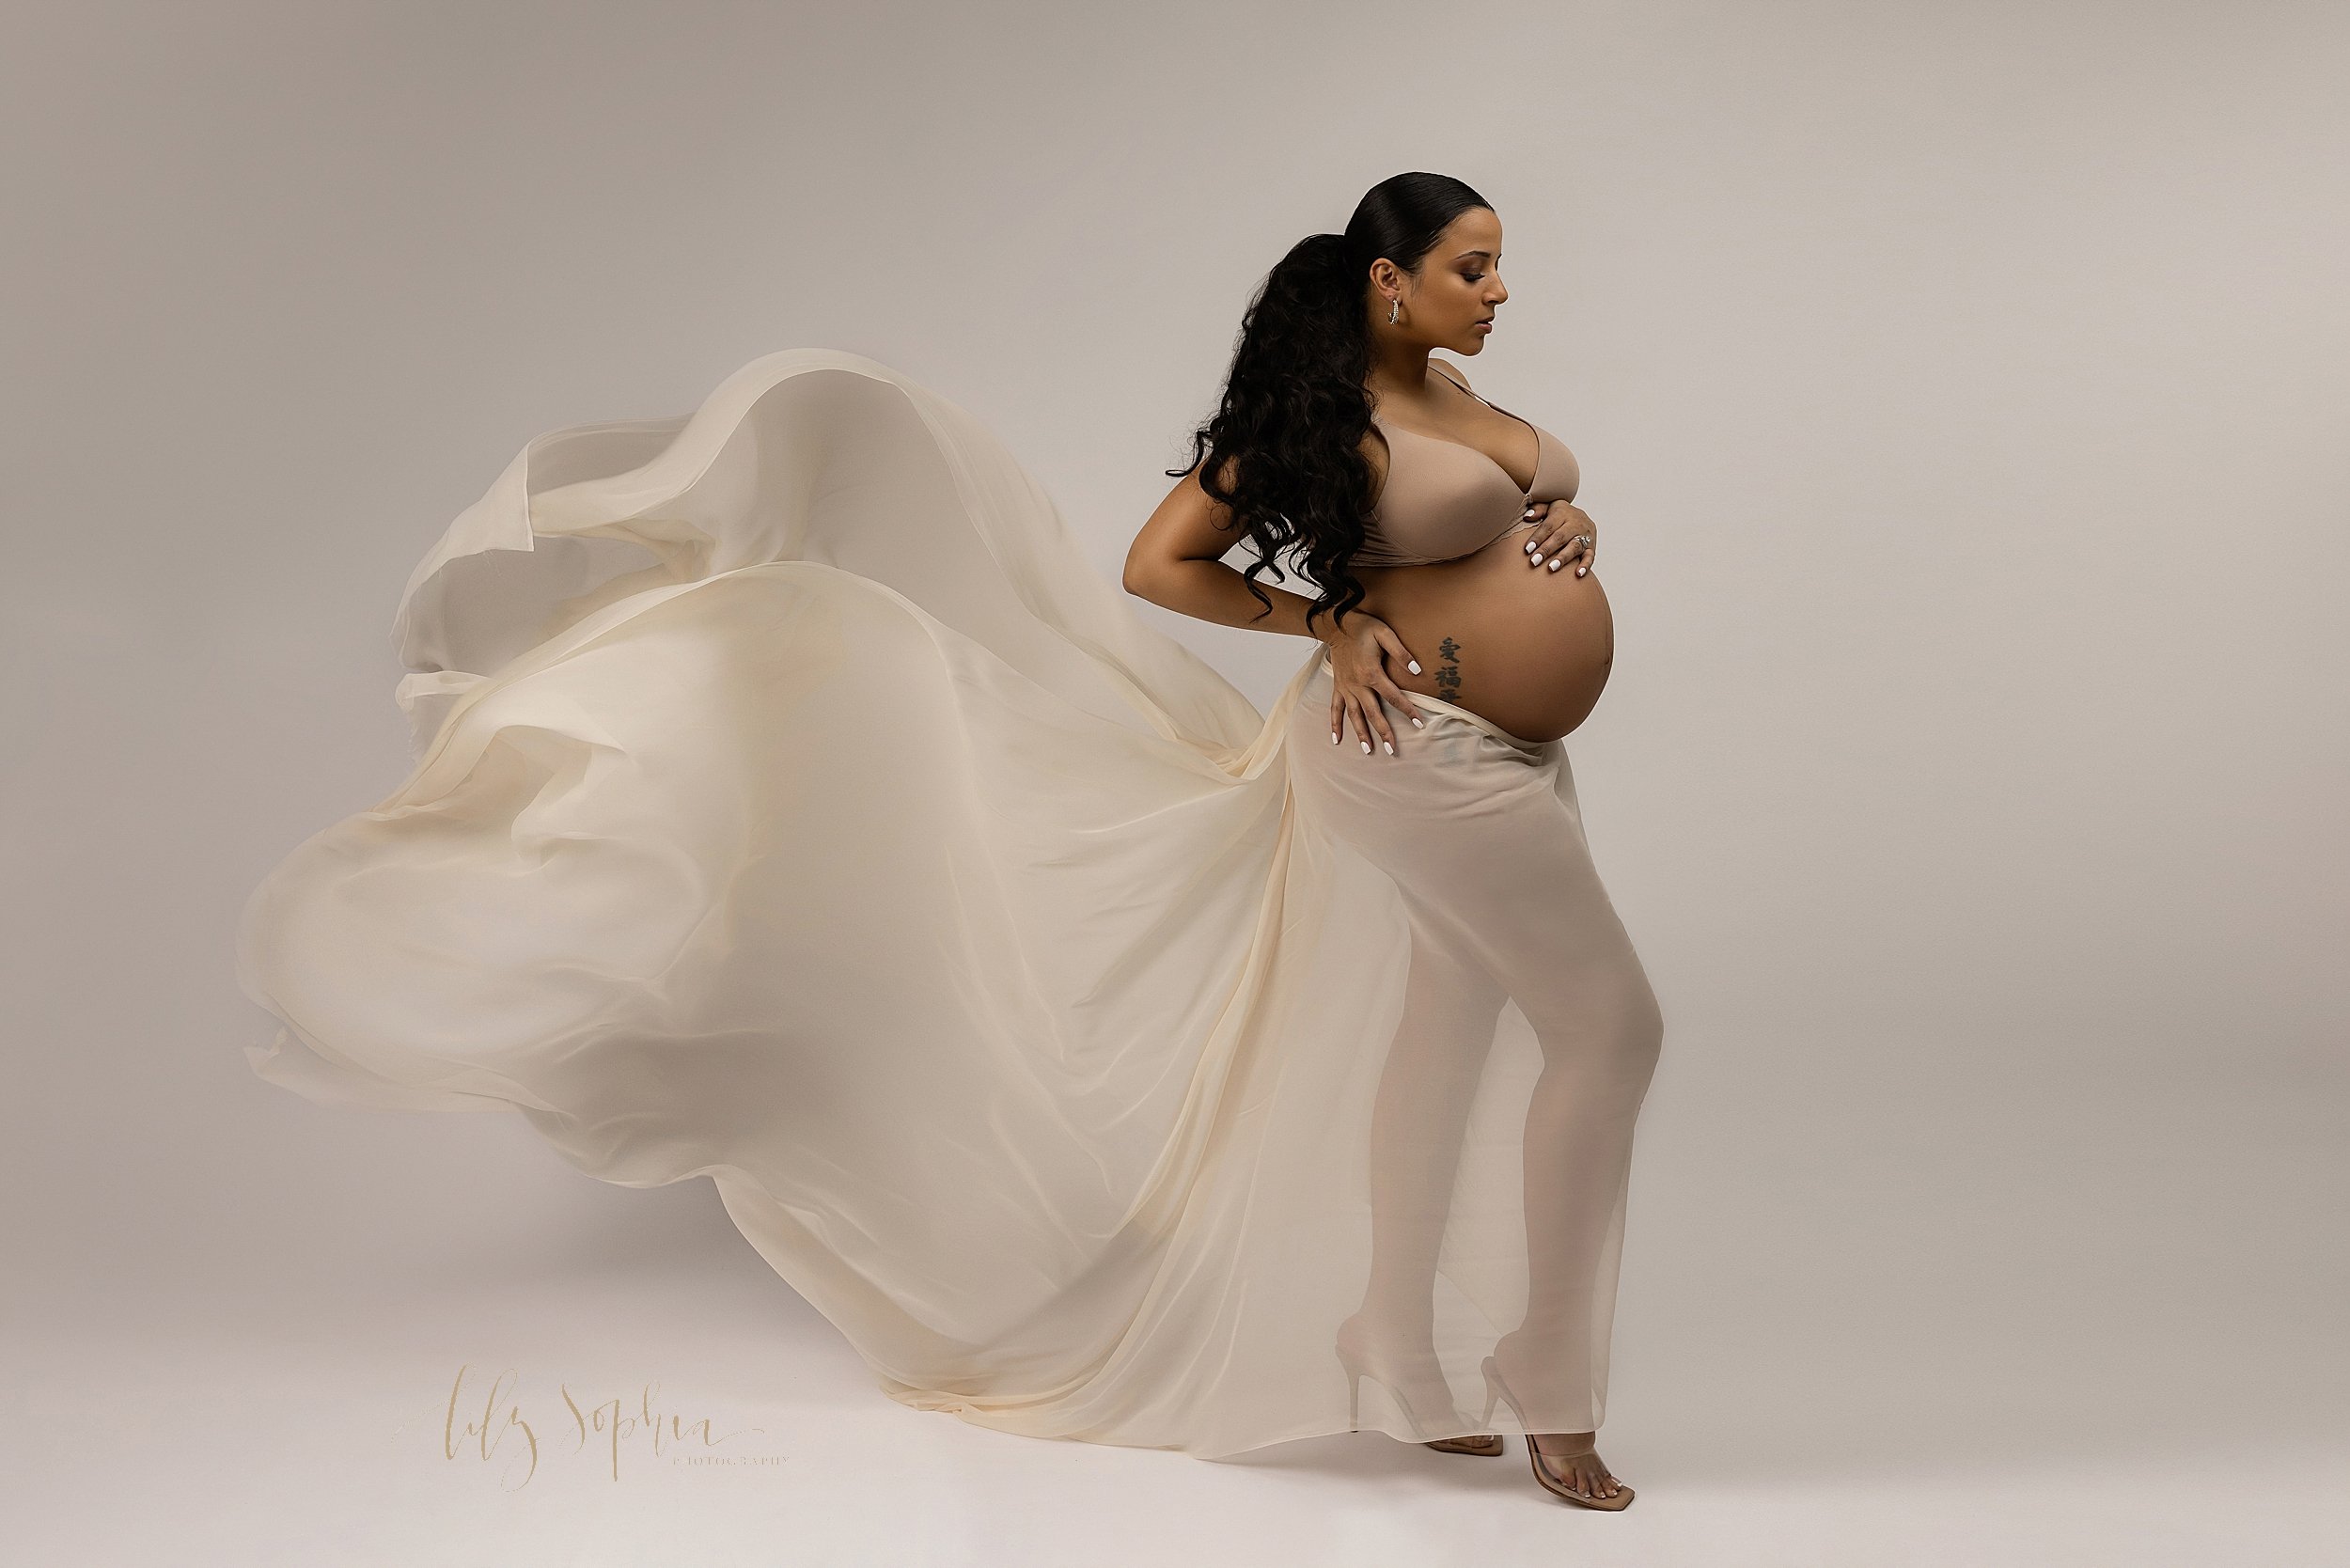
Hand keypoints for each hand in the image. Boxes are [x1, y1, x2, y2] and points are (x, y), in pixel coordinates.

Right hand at [1322, 612, 1423, 756]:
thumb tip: (1417, 671)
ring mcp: (1346, 688)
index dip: (1408, 710)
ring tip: (1368, 751)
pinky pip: (1335, 708)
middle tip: (1393, 750)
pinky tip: (1336, 740)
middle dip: (1384, 732)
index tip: (1419, 724)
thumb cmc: (1363, 627)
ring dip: (1361, 734)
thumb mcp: (1385, 634)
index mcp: (1372, 673)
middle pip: (1373, 713)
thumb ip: (1401, 653)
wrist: (1336, 624)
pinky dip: (1334, 724)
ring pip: (1354, 715)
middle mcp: (1357, 685)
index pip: (1394, 697)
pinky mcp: (1338, 686)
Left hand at [1520, 500, 1597, 576]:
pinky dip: (1585, 565)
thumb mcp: (1548, 507)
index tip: (1527, 549)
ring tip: (1551, 568)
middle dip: (1547, 550)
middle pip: (1560, 537)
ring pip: (1575, 547)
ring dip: (1563, 558)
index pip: (1549, 526)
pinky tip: (1578, 574)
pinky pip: (1590, 556)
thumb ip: (1538, 509)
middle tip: (1534, 561)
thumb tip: (1527, 516)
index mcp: (1563, 513)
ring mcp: (1585, 535)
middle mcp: (1576, 523)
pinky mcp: (1592, 546)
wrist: (1581, 515)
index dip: (1538, 537)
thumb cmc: (1559, 514)